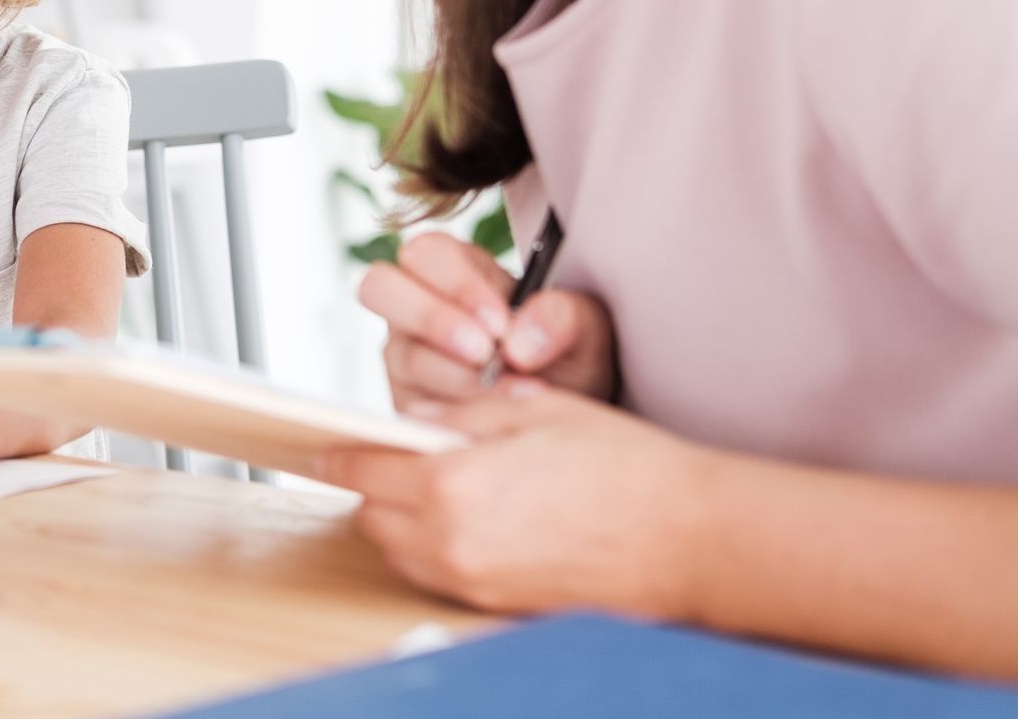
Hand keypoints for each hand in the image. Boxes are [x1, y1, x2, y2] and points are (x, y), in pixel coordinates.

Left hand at [316, 386, 710, 617]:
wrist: (689, 538)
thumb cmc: (623, 465)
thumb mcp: (534, 410)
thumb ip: (460, 417)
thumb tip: (413, 422)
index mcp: (451, 486)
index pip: (363, 471)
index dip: (342, 452)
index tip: (328, 443)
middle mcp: (452, 544)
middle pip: (373, 517)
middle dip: (374, 486)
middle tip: (392, 457)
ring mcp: (474, 583)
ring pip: (402, 552)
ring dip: (401, 520)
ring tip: (435, 486)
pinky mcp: (498, 606)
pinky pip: (439, 574)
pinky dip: (435, 547)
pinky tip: (469, 518)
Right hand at [360, 233, 618, 412]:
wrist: (569, 414)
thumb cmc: (570, 358)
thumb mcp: (585, 330)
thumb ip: (562, 318)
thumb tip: (519, 343)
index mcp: (456, 268)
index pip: (426, 253)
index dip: (455, 284)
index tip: (499, 324)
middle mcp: (416, 306)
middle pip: (379, 286)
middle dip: (432, 319)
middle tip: (483, 353)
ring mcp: (404, 355)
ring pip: (401, 355)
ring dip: (458, 377)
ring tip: (511, 394)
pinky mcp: (405, 404)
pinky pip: (410, 408)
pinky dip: (455, 416)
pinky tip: (494, 422)